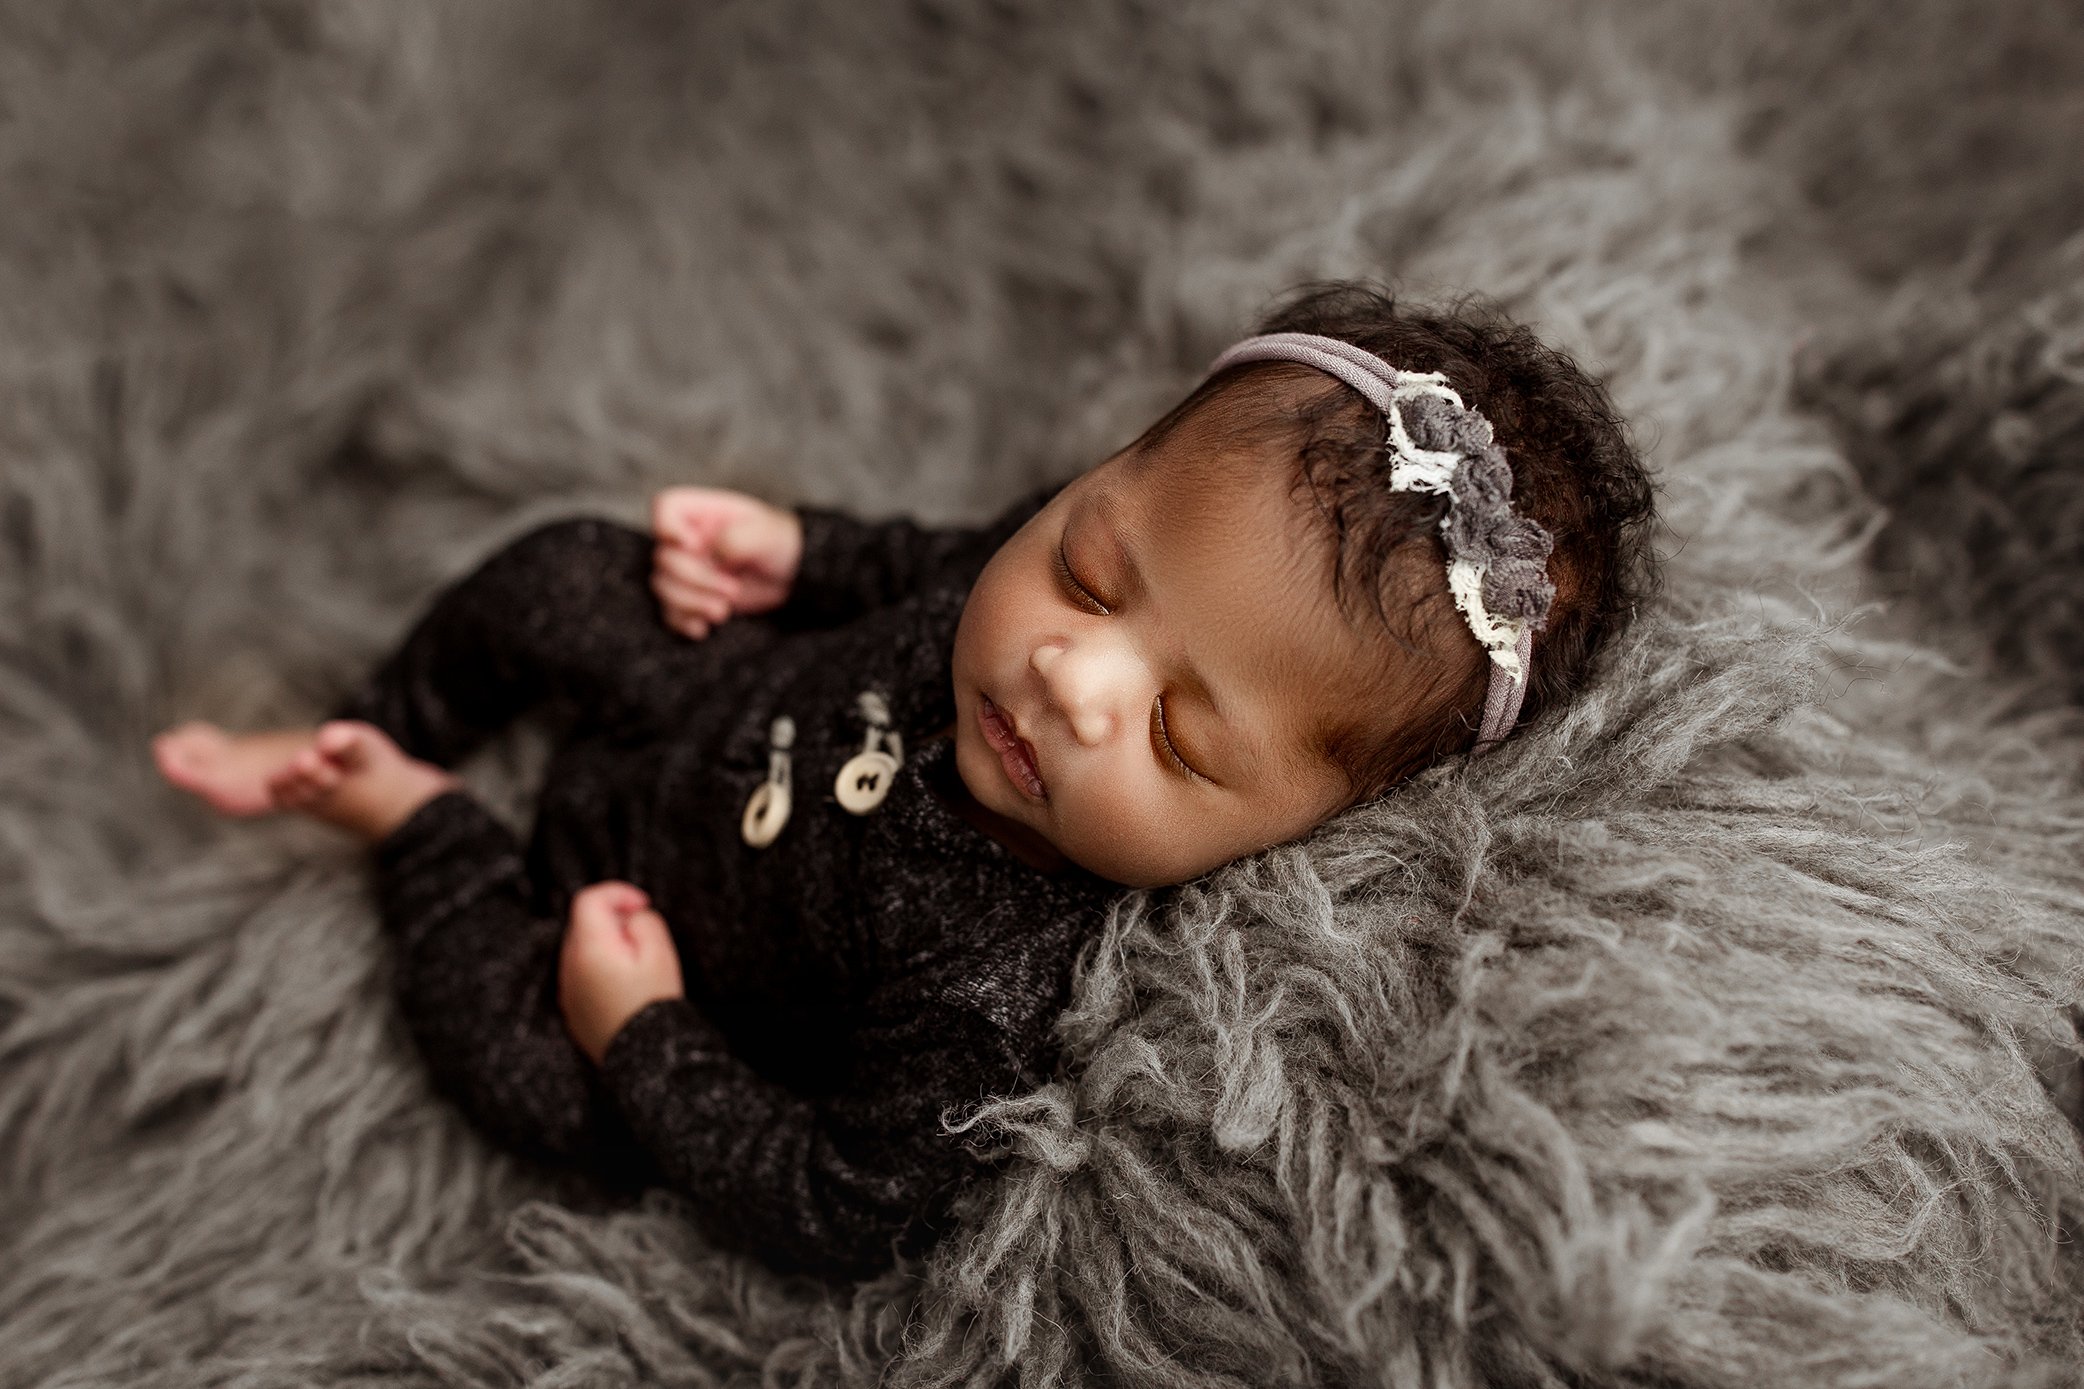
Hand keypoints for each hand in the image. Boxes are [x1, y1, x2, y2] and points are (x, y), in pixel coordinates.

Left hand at [559, 881, 685, 1065]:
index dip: (618, 893)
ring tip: (637, 964)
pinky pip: (581, 974)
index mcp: (589, 948)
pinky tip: (624, 985)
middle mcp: (570, 966)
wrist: (645, 1056)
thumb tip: (631, 918)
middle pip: (583, 923)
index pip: (589, 900)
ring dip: (606, 944)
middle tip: (644, 937)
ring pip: (581, 949)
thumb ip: (644, 922)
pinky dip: (599, 968)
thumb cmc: (653, 1003)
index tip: (642, 906)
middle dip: (613, 919)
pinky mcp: (572, 1008)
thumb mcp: (660, 953)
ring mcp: (568, 989)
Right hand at [650, 486, 804, 639]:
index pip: (665, 506)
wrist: (793, 576)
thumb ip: (736, 538)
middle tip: (733, 589)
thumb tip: (713, 555)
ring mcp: (688, 570)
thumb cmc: (780, 544)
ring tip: (724, 611)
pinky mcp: (692, 598)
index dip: (668, 527)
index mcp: (703, 513)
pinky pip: (669, 612)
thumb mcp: (767, 534)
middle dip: (697, 579)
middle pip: (663, 558)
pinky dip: (683, 621)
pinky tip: (704, 628)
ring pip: (663, 587)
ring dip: (691, 603)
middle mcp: (689, 540)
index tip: (692, 545)